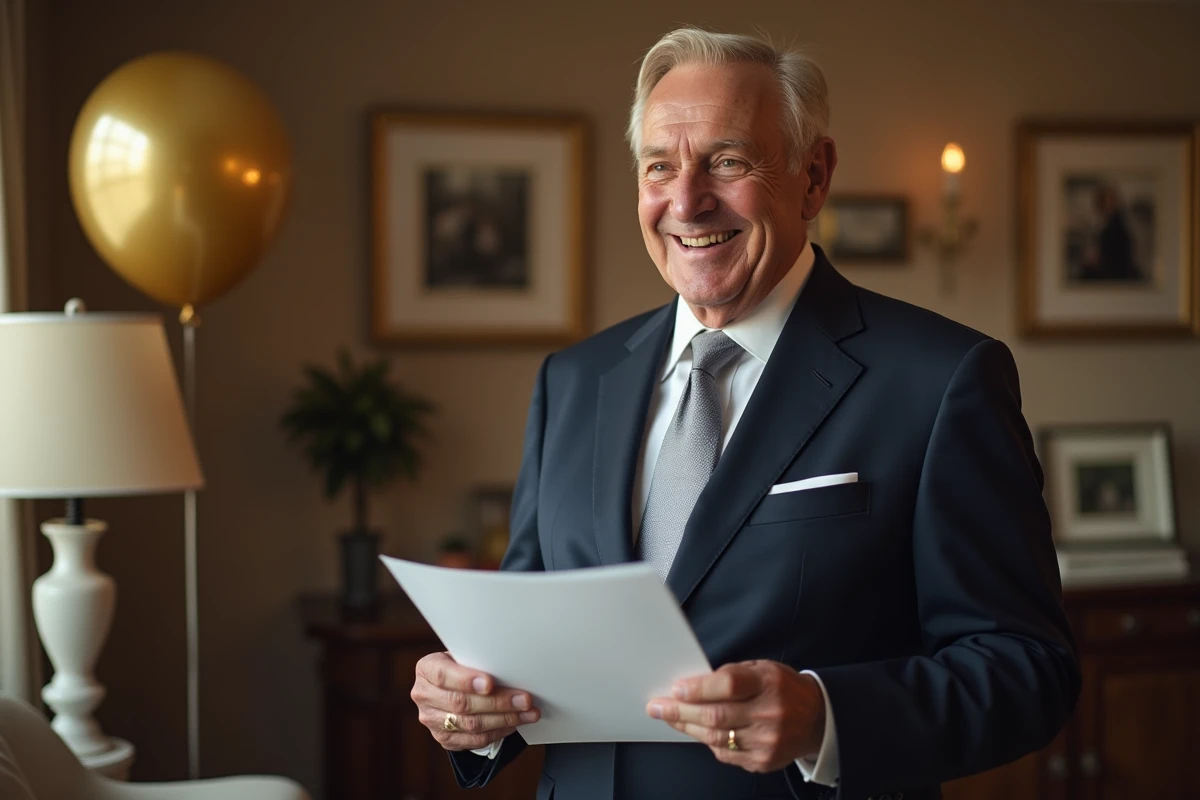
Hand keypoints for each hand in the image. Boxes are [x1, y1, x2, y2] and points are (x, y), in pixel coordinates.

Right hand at [411, 651, 540, 750]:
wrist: (449, 685)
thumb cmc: (462, 665)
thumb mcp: (463, 656)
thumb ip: (478, 661)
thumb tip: (510, 668)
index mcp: (426, 669)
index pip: (443, 675)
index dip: (466, 680)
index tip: (490, 683)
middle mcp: (424, 695)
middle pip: (461, 703)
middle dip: (498, 702)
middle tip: (525, 700)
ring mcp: (432, 720)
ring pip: (470, 724)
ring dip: (504, 719)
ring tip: (527, 713)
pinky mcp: (444, 738)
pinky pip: (473, 740)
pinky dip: (497, 732)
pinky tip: (513, 723)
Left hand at [646, 660, 824, 772]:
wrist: (816, 718)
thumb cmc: (782, 688)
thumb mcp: (762, 668)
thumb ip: (731, 675)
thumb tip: (692, 685)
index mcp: (769, 683)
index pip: (728, 685)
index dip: (699, 688)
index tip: (676, 689)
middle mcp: (770, 713)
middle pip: (716, 715)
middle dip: (680, 711)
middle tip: (657, 707)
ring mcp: (767, 740)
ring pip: (715, 737)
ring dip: (688, 727)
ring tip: (670, 718)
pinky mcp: (763, 760)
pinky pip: (724, 754)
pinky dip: (707, 741)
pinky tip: (696, 731)